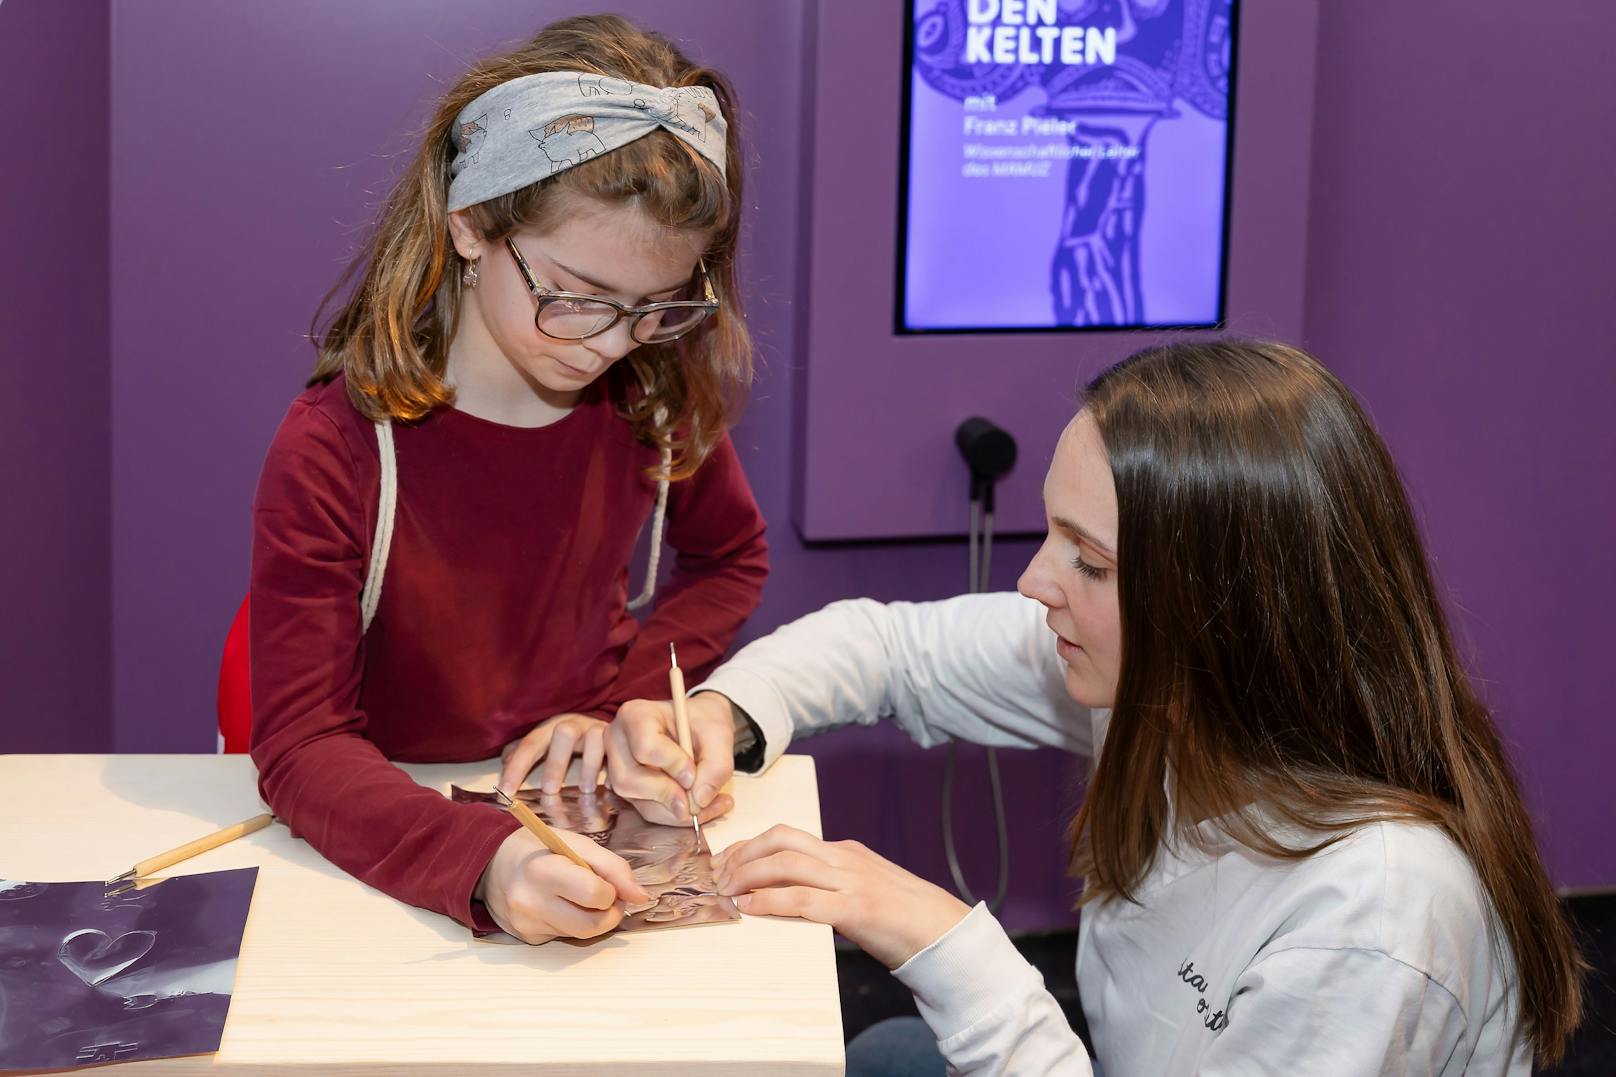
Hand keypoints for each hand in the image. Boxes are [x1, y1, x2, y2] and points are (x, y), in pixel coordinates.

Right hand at [474, 826, 650, 944]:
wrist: (491, 863)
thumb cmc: (539, 848)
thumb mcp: (576, 843)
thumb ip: (613, 867)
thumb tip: (641, 896)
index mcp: (542, 871)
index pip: (594, 894)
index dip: (612, 890)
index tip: (609, 883)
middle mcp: (530, 902)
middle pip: (591, 925)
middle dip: (610, 913)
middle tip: (607, 898)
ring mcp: (526, 925)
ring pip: (580, 935)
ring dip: (592, 919)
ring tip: (582, 898)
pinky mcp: (527, 939)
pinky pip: (564, 937)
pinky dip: (572, 923)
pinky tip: (560, 905)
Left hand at [497, 713, 607, 796]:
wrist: (612, 726)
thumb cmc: (569, 742)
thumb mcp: (545, 743)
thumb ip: (522, 752)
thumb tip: (504, 762)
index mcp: (550, 726)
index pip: (530, 744)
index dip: (517, 768)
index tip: (506, 792)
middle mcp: (574, 724)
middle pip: (563, 734)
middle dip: (556, 763)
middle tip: (549, 790)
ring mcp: (597, 729)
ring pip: (595, 739)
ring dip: (588, 767)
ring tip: (584, 790)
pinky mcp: (618, 739)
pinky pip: (617, 749)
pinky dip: (611, 769)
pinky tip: (606, 786)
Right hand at [607, 695, 735, 824]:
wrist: (699, 725)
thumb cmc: (703, 722)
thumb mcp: (719, 733)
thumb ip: (716, 765)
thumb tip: (698, 801)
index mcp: (635, 715)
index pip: (646, 747)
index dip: (672, 765)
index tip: (694, 773)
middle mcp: (618, 741)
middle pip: (629, 779)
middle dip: (667, 795)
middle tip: (699, 800)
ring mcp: (617, 766)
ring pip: (636, 801)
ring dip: (674, 811)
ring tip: (708, 803)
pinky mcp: (628, 788)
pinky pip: (646, 811)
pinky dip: (674, 815)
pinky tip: (700, 806)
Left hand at [713, 825, 971, 968]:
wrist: (944, 933)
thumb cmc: (902, 918)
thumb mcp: (864, 888)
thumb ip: (832, 884)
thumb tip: (791, 894)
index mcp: (845, 851)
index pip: (787, 836)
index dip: (750, 846)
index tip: (725, 861)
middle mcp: (844, 858)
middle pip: (782, 839)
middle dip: (743, 853)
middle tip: (718, 875)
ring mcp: (850, 881)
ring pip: (787, 863)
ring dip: (749, 874)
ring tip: (726, 891)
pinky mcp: (854, 908)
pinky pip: (802, 899)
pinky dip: (770, 900)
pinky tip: (750, 907)